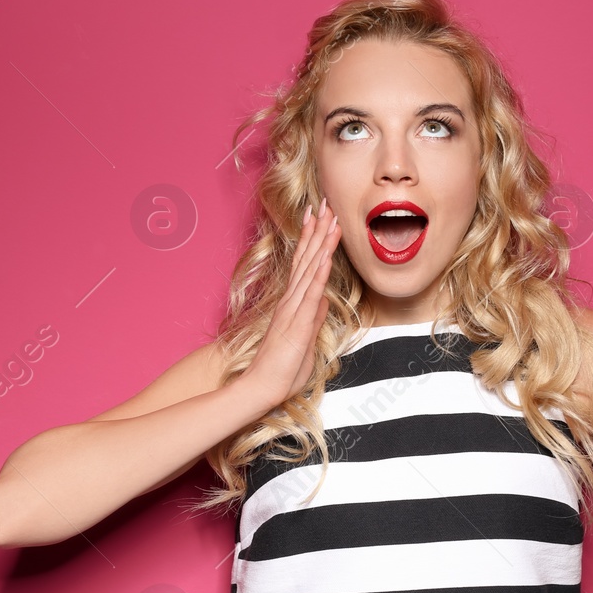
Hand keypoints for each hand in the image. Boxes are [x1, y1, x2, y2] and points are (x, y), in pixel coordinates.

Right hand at [240, 199, 341, 408]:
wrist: (263, 387)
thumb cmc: (282, 370)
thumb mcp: (306, 340)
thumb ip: (314, 318)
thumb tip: (324, 301)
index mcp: (292, 304)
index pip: (305, 266)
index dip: (313, 241)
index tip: (320, 219)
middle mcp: (291, 301)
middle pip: (306, 258)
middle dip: (317, 231)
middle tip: (324, 204)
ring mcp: (292, 309)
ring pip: (309, 269)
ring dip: (320, 243)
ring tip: (329, 218)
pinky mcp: (296, 323)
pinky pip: (309, 294)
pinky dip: (318, 273)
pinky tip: (325, 255)